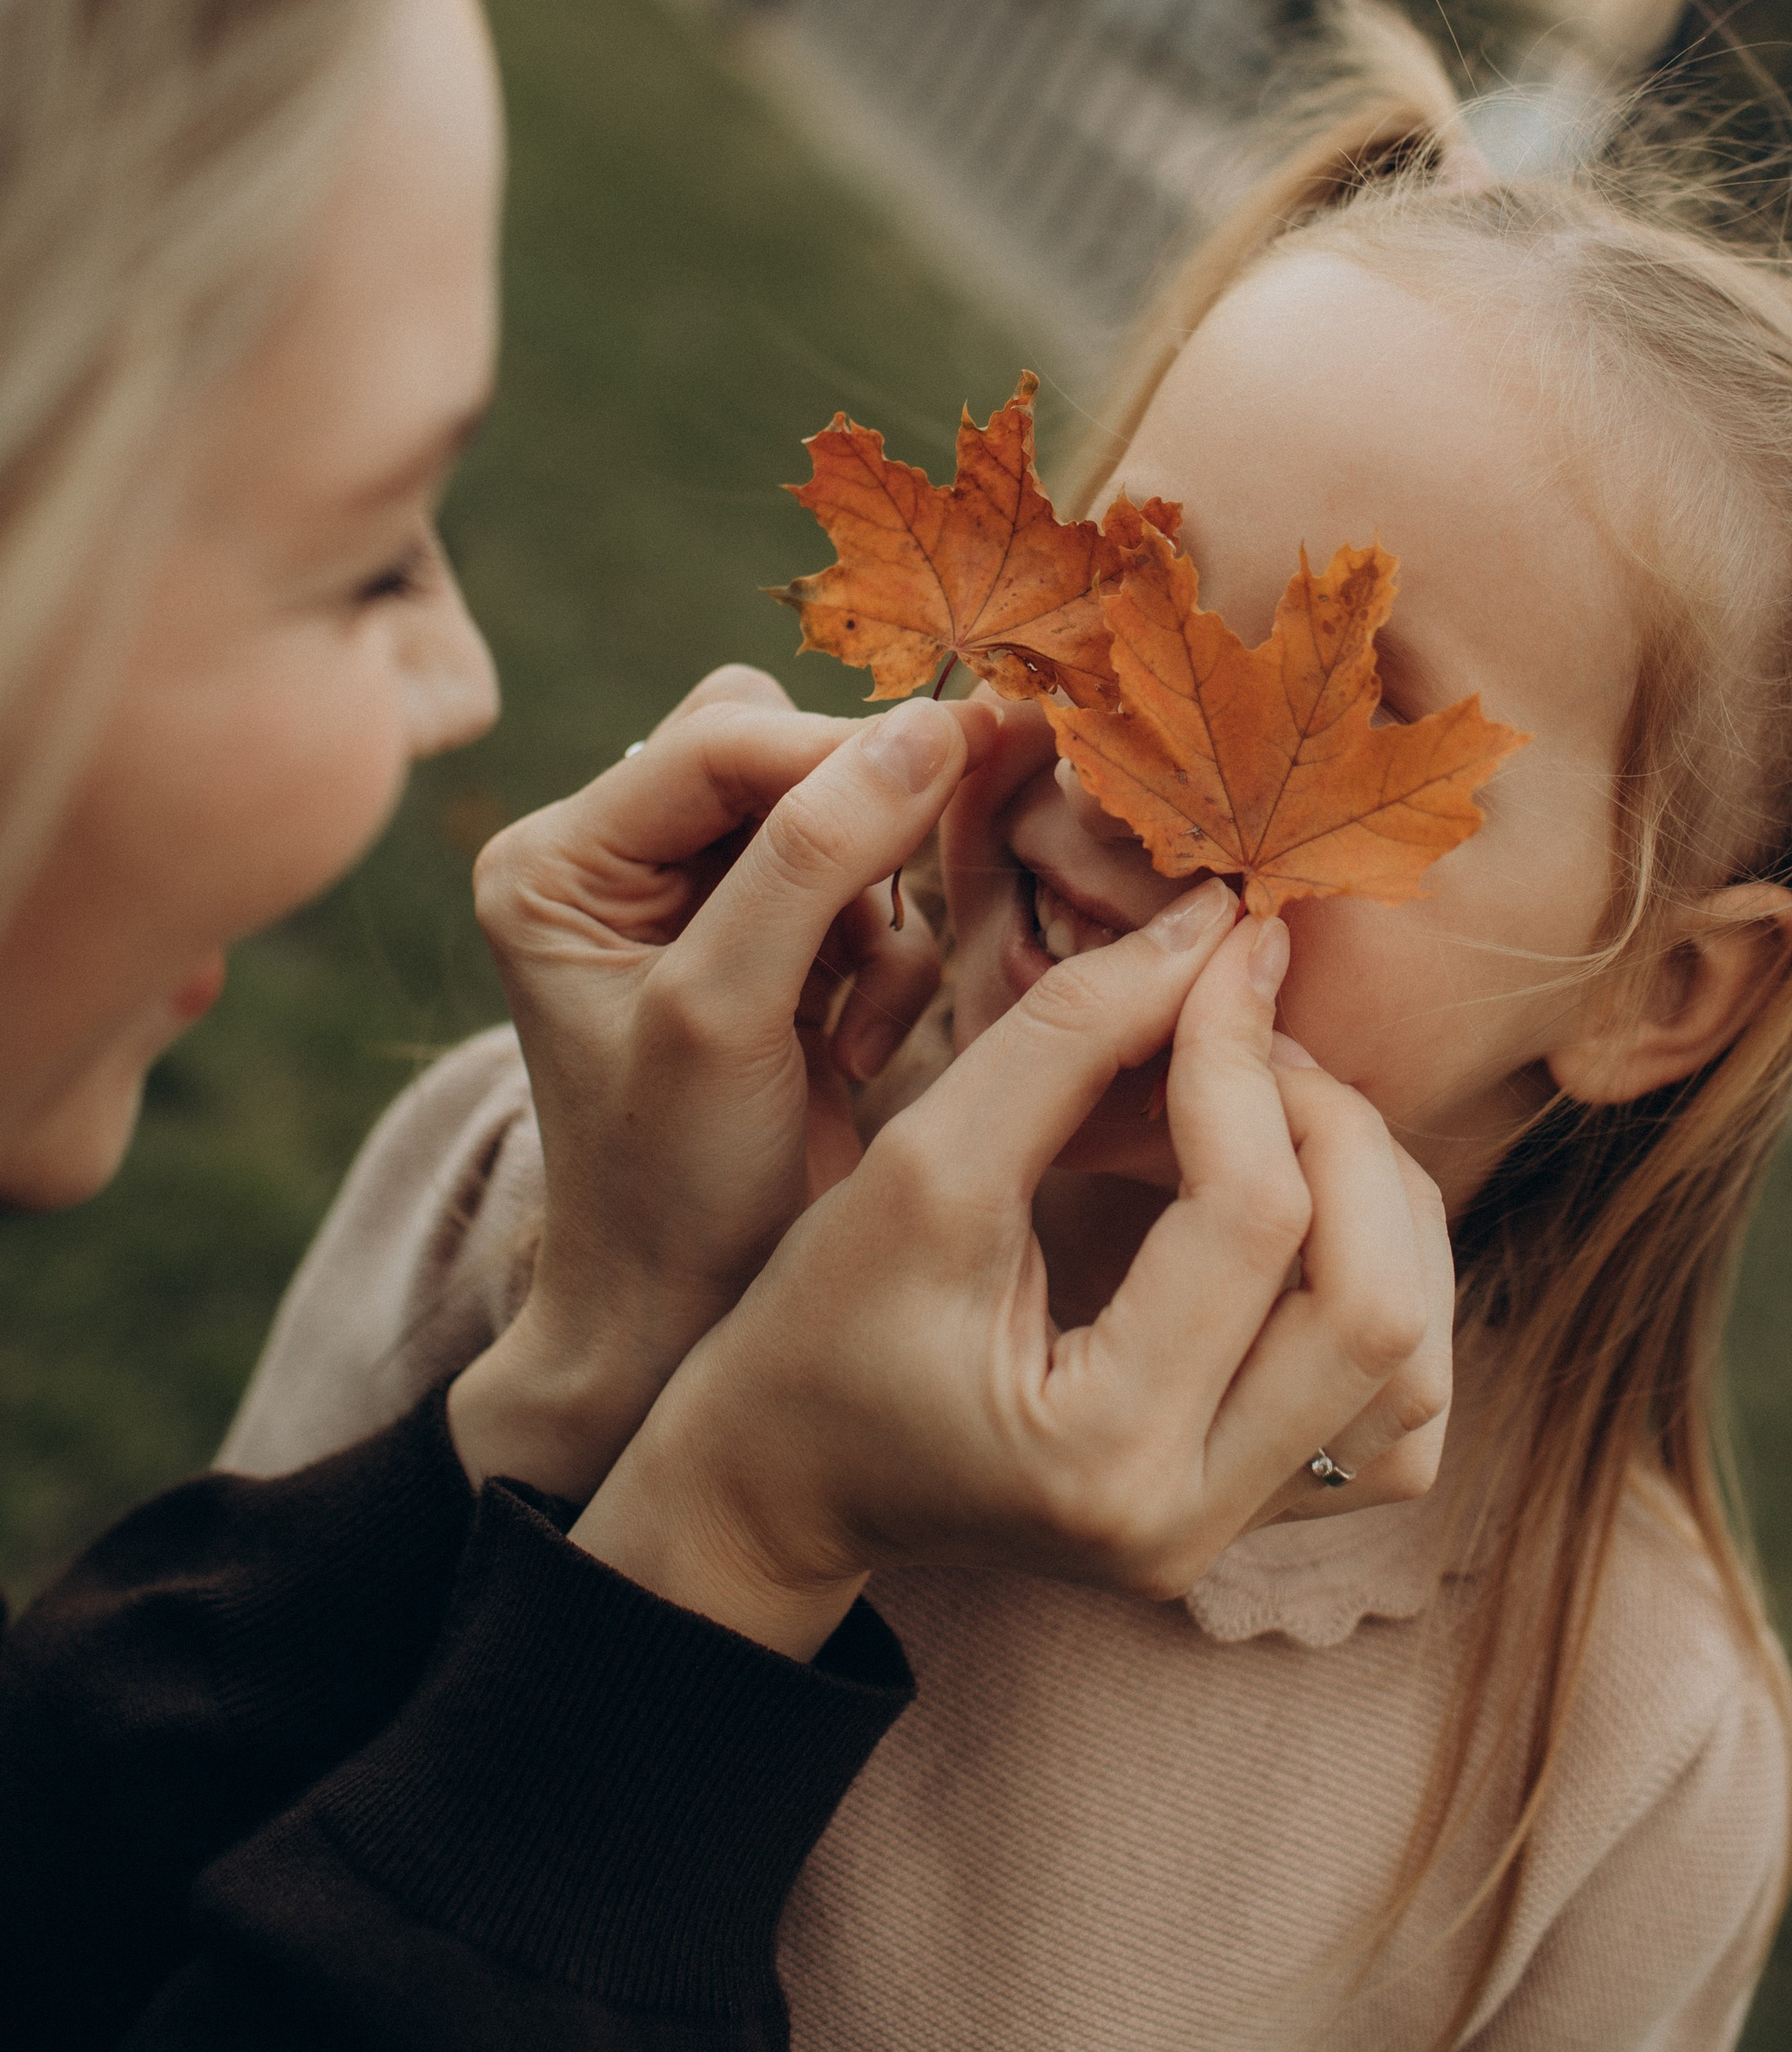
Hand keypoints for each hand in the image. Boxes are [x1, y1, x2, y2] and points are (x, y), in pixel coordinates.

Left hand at [449, 665, 1000, 1497]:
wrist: (685, 1327)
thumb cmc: (673, 1189)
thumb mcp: (724, 1014)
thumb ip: (812, 860)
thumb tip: (931, 724)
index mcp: (560, 860)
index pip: (721, 739)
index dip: (844, 747)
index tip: (972, 754)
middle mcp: (616, 862)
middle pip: (783, 757)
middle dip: (858, 838)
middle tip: (893, 925)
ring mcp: (693, 905)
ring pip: (839, 818)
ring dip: (877, 912)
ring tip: (853, 1028)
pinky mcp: (767, 948)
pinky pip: (865, 890)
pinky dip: (889, 961)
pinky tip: (857, 1051)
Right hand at [570, 889, 1453, 1659]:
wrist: (783, 1481)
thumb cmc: (817, 1325)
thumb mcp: (919, 1165)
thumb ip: (1069, 1038)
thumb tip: (1216, 926)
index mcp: (1099, 1455)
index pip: (1252, 1218)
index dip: (1243, 1053)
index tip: (1218, 945)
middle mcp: (1194, 1523)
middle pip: (1377, 1303)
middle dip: (1338, 1128)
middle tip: (1252, 1032)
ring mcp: (1238, 1536)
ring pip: (1414, 1359)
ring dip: (1376, 1202)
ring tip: (1274, 1106)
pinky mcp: (1258, 1518)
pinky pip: (1397, 1404)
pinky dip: (1379, 1280)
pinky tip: (1305, 1202)